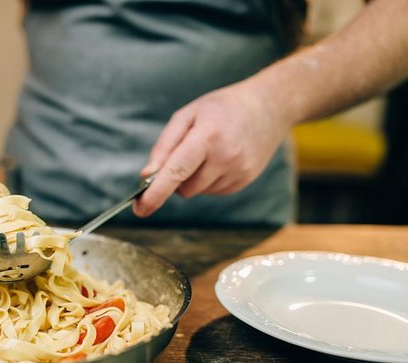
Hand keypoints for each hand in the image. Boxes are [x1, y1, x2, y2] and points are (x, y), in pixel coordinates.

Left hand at [133, 80, 290, 216]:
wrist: (269, 106)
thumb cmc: (221, 108)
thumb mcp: (188, 115)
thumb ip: (164, 146)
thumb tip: (146, 176)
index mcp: (207, 137)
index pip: (176, 172)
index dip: (156, 193)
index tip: (140, 209)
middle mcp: (225, 157)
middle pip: (184, 187)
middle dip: (177, 177)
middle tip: (188, 152)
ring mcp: (238, 172)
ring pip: (197, 191)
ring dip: (194, 178)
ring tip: (210, 149)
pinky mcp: (244, 181)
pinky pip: (213, 191)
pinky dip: (209, 179)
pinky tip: (221, 158)